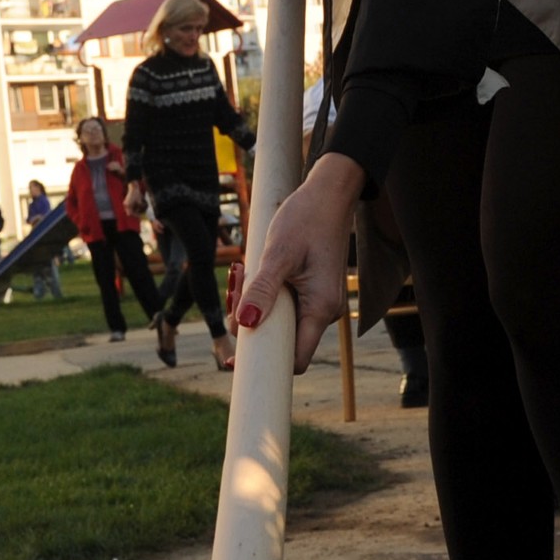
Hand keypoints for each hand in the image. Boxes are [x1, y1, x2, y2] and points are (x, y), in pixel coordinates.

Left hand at [235, 151, 360, 373]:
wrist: (328, 194)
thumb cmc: (307, 218)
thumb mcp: (279, 253)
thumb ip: (262, 290)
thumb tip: (244, 324)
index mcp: (321, 308)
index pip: (295, 359)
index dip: (264, 366)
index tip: (231, 361)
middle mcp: (324, 310)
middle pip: (282, 340)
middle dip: (250, 323)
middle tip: (233, 289)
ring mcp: (318, 301)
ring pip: (279, 321)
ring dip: (253, 303)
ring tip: (241, 271)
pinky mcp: (311, 289)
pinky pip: (283, 304)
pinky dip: (263, 293)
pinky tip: (250, 271)